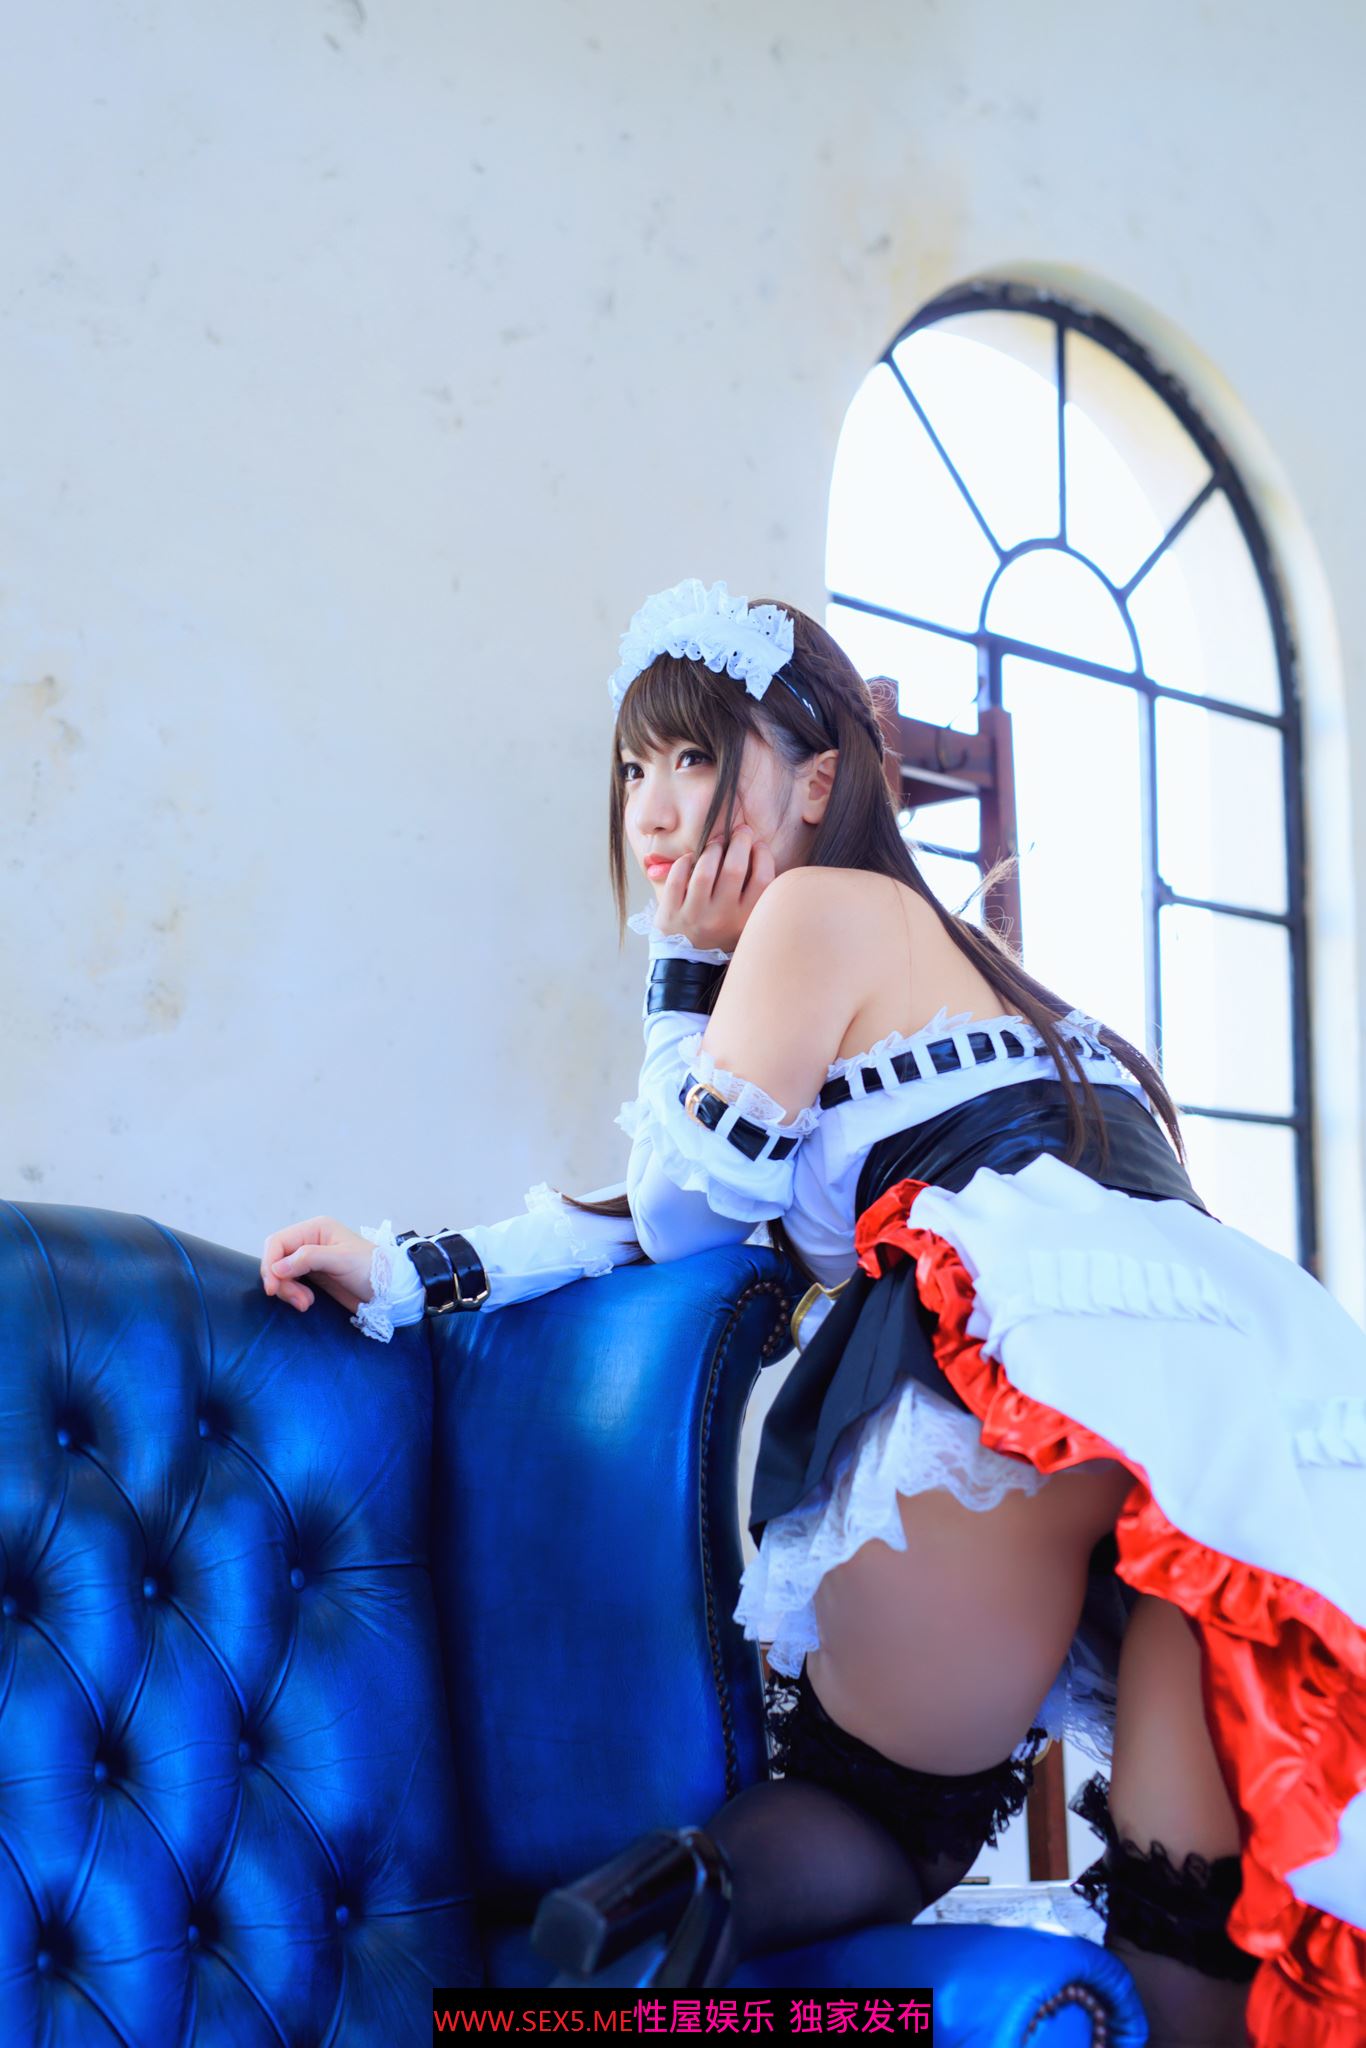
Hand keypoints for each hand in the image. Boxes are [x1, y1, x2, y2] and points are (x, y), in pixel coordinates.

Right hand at [260, 1215, 375, 1315]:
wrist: (389, 1290)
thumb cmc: (371, 1268)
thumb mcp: (341, 1260)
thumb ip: (308, 1259)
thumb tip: (276, 1268)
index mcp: (315, 1229)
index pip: (277, 1242)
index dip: (270, 1264)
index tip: (273, 1288)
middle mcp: (309, 1241)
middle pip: (276, 1259)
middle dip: (281, 1281)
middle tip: (298, 1301)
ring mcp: (309, 1260)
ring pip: (281, 1274)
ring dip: (288, 1291)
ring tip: (305, 1304)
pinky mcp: (313, 1277)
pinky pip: (291, 1284)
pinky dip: (293, 1295)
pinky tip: (306, 1303)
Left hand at [655, 824, 775, 954]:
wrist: (689, 964)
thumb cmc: (721, 934)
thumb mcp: (745, 921)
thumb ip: (754, 893)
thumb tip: (757, 849)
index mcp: (745, 919)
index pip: (763, 879)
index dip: (763, 854)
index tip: (758, 845)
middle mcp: (721, 917)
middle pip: (735, 869)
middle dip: (740, 842)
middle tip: (740, 832)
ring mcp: (694, 915)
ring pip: (704, 871)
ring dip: (712, 849)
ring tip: (716, 845)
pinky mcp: (670, 913)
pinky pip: (676, 878)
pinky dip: (685, 861)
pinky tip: (692, 858)